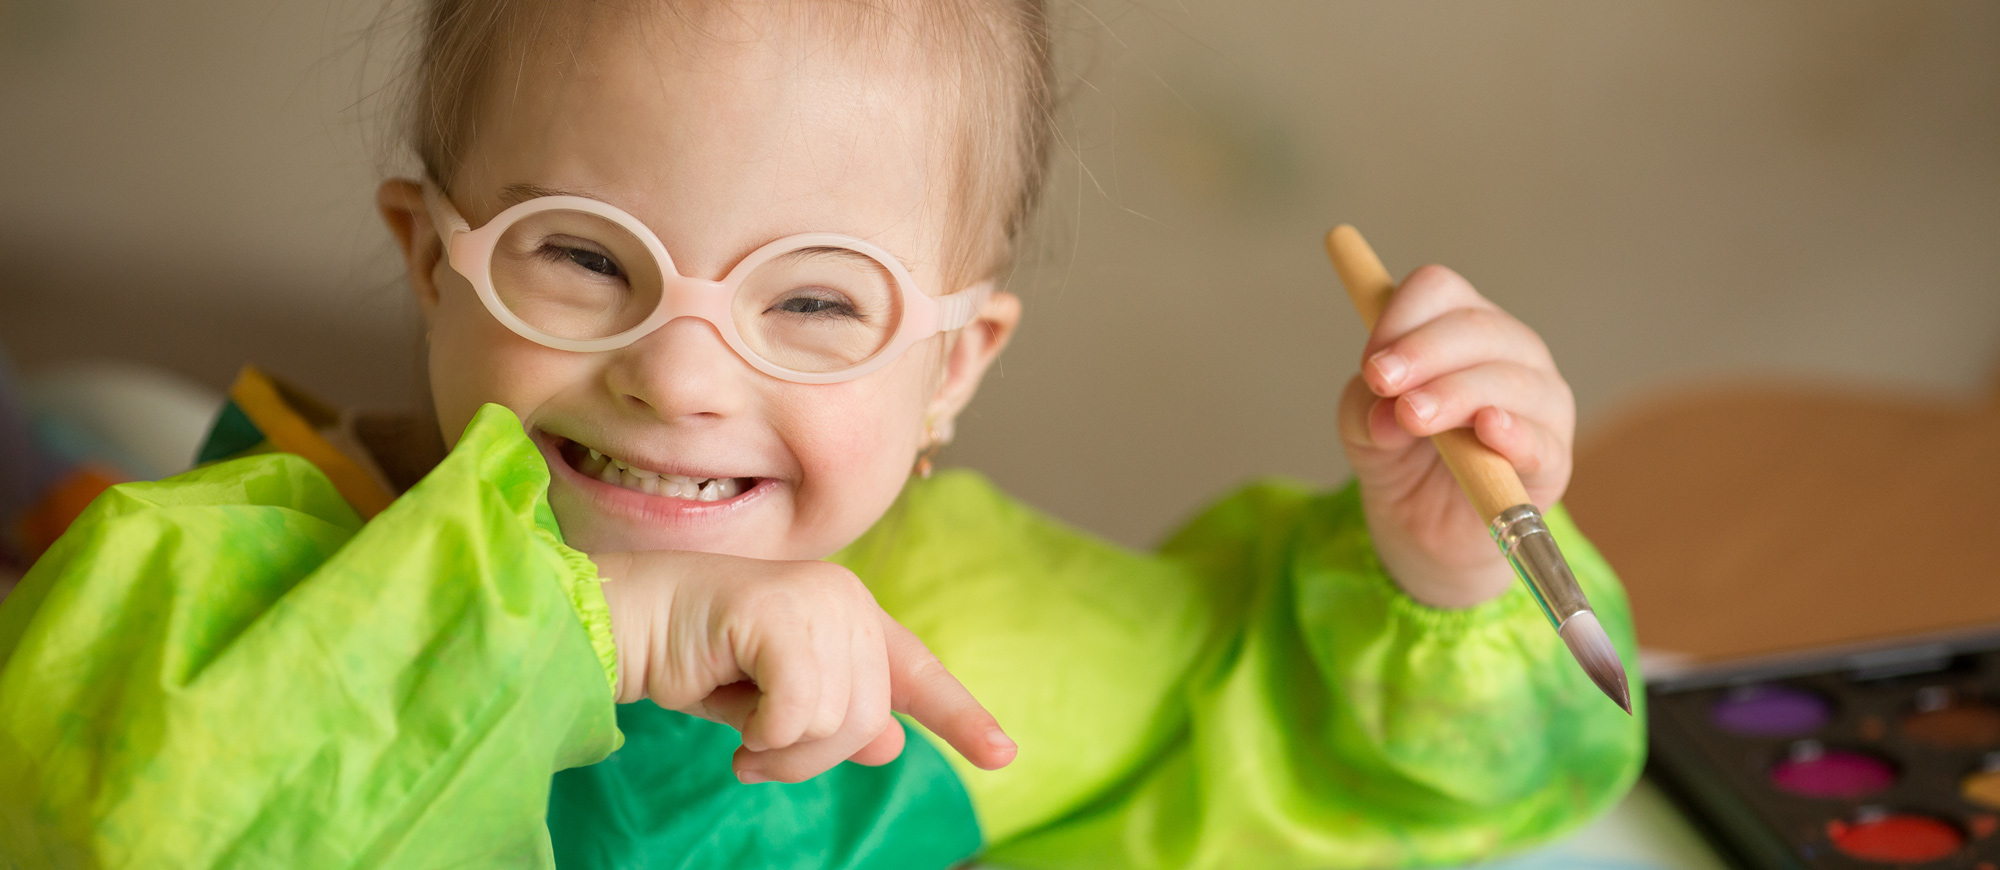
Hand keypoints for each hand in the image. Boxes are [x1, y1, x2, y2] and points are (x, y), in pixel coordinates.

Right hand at [592, 550, 1015, 782]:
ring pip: (837, 722)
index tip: (1004, 755)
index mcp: (851, 614)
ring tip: (742, 736)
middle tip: (758, 754)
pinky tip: (733, 722)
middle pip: (868, 717)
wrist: (629, 623)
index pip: (916, 671)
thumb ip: (832, 715)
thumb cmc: (694, 657)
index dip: (960, 715)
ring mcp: (820, 600)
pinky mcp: (784, 614)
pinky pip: (799, 712)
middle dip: (813, 755)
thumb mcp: (773, 702)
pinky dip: (764, 734)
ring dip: (783, 750)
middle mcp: (846, 599)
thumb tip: (889, 742)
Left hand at [1336, 265, 1574, 608]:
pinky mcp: (1553, 460)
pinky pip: (1541, 441)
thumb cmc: (1401, 457)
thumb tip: (1387, 412)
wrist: (1425, 530)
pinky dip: (1515, 433)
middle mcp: (1510, 352)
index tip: (1368, 364)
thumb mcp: (1363, 427)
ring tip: (1412, 417)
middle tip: (1382, 384)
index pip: (1438, 290)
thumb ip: (1365, 408)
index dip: (1399, 318)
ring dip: (1455, 394)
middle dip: (1422, 353)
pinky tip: (1489, 428)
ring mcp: (1540, 402)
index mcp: (1461, 327)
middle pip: (1475, 327)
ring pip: (1507, 379)